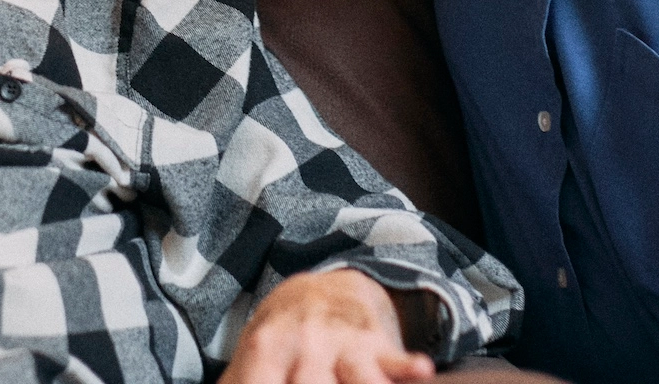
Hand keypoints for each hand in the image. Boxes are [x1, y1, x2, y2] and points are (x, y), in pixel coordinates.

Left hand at [222, 269, 436, 383]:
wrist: (328, 285)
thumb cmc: (283, 338)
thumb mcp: (252, 354)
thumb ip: (237, 380)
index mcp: (266, 348)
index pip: (259, 383)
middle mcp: (304, 346)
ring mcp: (342, 345)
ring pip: (355, 377)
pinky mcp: (377, 347)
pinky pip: (395, 359)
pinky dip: (408, 367)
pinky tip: (421, 371)